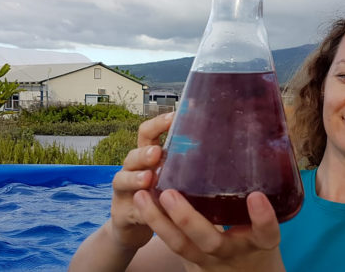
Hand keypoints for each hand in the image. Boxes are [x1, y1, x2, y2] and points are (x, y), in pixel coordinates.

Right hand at [107, 112, 173, 250]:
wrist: (134, 227)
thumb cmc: (160, 198)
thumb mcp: (173, 179)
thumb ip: (186, 166)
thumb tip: (222, 149)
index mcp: (146, 157)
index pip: (148, 134)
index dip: (158, 124)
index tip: (174, 117)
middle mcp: (132, 170)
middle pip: (133, 155)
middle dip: (144, 153)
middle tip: (157, 153)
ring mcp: (124, 192)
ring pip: (122, 179)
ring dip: (134, 178)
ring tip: (147, 179)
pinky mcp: (122, 213)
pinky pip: (128, 210)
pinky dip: (138, 211)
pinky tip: (147, 214)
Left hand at [133, 189, 284, 271]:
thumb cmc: (257, 238)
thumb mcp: (266, 223)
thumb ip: (266, 193)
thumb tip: (266, 142)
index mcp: (259, 243)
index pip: (266, 234)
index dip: (263, 218)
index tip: (256, 196)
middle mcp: (233, 253)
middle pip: (211, 242)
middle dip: (188, 219)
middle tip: (170, 194)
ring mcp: (208, 259)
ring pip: (181, 246)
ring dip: (159, 220)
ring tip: (142, 195)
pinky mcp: (190, 259)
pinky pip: (170, 243)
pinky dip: (155, 222)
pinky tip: (141, 201)